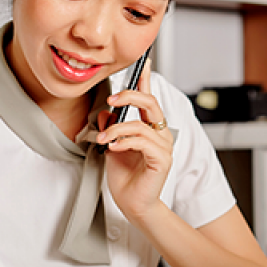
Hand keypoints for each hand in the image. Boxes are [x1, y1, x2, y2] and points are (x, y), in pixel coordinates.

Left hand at [97, 59, 172, 222]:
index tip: (143, 61)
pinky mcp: (161, 159)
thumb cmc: (125, 178)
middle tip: (111, 100)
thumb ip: (110, 128)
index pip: (148, 99)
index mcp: (150, 128)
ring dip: (116, 130)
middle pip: (150, 103)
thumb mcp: (111, 147)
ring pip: (139, 124)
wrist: (132, 205)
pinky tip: (113, 148)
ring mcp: (163, 146)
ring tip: (103, 141)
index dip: (145, 79)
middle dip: (129, 96)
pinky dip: (124, 142)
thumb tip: (105, 112)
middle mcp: (160, 134)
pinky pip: (142, 142)